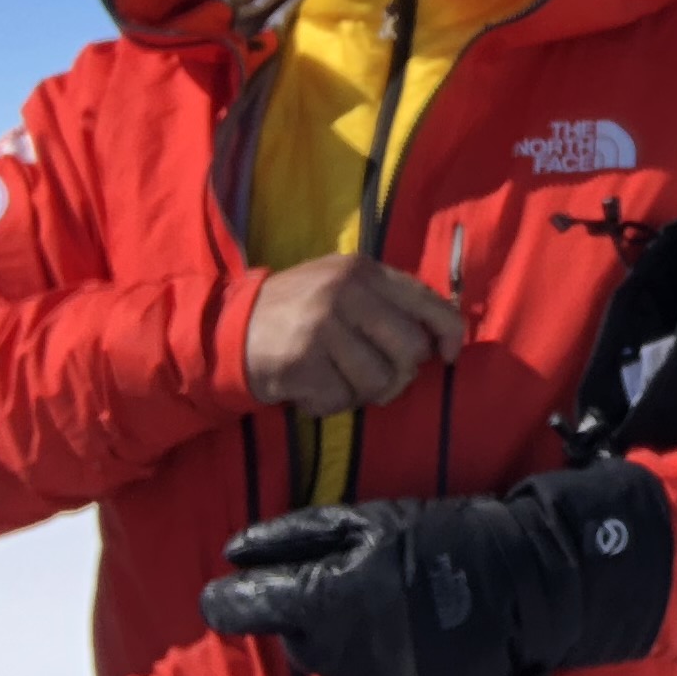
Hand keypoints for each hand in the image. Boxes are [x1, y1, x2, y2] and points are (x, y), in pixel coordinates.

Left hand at [199, 464, 675, 675]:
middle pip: (294, 639)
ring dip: (347, 642)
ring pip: (332, 667)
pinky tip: (415, 640)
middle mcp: (339, 654)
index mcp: (324, 600)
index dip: (229, 601)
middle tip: (355, 586)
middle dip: (310, 615)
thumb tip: (231, 554)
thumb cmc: (446, 536)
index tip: (227, 594)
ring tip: (392, 611)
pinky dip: (384, 667)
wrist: (531, 583)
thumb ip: (296, 536)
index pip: (242, 611)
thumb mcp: (372, 518)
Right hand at [244, 257, 463, 413]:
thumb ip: (389, 303)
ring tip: (334, 379)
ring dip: (359, 392)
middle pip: (411, 351)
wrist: (226, 329)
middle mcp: (347, 293)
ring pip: (379, 381)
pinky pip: (341, 400)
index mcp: (365, 271)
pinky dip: (327, 404)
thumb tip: (441, 338)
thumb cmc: (298, 311)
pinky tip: (308, 388)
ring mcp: (322, 326)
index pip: (430, 304)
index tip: (449, 357)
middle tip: (371, 375)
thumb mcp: (344, 288)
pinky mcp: (301, 361)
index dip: (450, 335)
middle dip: (398, 373)